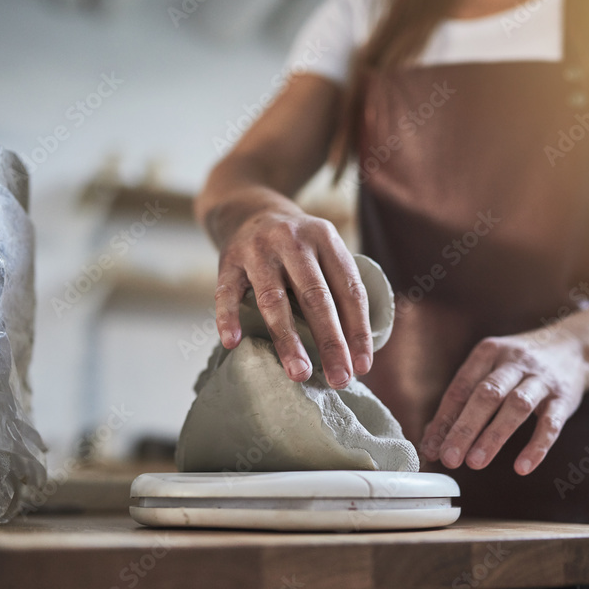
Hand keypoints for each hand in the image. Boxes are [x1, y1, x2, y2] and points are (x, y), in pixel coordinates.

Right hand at [214, 208, 372, 388]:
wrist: (249, 209)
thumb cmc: (296, 248)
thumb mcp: (322, 251)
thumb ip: (336, 288)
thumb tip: (353, 354)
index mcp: (326, 239)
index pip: (349, 289)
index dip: (358, 330)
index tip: (362, 367)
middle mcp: (293, 241)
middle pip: (316, 297)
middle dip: (331, 342)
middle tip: (339, 379)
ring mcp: (258, 250)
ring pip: (274, 300)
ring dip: (288, 340)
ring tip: (299, 373)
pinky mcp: (228, 261)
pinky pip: (226, 293)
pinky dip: (228, 318)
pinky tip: (233, 343)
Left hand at [420, 331, 588, 473]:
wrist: (573, 347)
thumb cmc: (520, 366)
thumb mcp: (490, 370)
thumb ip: (464, 401)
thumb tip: (434, 439)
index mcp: (488, 353)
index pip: (461, 388)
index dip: (444, 419)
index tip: (431, 448)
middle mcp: (514, 362)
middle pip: (486, 395)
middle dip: (465, 428)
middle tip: (450, 458)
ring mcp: (541, 378)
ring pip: (516, 406)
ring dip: (494, 436)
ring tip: (475, 463)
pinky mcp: (564, 397)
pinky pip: (551, 423)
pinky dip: (537, 446)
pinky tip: (522, 467)